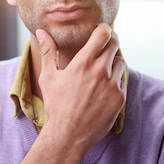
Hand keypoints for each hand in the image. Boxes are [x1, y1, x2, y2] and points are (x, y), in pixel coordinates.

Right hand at [35, 23, 126, 153]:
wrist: (68, 135)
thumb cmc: (56, 105)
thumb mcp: (48, 77)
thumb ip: (48, 51)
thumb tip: (41, 32)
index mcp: (83, 63)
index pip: (103, 34)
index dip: (104, 29)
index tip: (101, 30)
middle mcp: (101, 71)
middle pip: (115, 44)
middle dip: (110, 42)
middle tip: (105, 45)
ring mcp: (112, 85)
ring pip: (120, 62)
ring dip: (113, 62)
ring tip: (102, 69)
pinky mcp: (120, 98)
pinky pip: (122, 81)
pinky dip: (116, 80)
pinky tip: (104, 87)